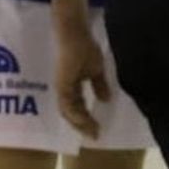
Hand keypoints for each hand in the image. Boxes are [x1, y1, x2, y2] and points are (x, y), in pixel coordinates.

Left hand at [51, 0, 108, 139]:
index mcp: (72, 86)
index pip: (78, 108)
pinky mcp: (62, 84)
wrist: (73, 32)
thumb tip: (106, 99)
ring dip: (80, 124)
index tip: (98, 130)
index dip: (87, 120)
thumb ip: (99, 85)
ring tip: (92, 132)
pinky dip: (75, 115)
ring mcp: (62, 87)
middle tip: (95, 136)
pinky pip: (67, 105)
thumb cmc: (83, 46)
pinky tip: (85, 120)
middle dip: (83, 126)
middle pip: (72, 114)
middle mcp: (64, 89)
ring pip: (68, 113)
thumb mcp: (96, 69)